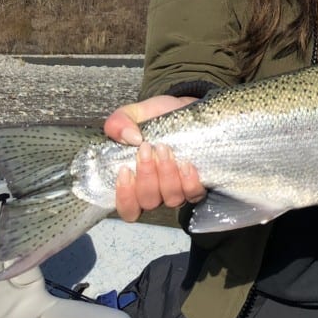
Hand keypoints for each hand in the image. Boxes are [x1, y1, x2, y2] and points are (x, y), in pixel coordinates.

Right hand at [105, 95, 206, 220]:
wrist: (186, 109)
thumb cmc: (158, 117)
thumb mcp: (135, 113)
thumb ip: (119, 122)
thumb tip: (129, 137)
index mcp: (135, 181)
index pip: (127, 208)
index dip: (125, 197)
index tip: (125, 170)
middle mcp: (157, 191)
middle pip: (148, 202)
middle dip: (146, 175)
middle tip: (147, 149)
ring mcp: (178, 189)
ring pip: (171, 199)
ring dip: (166, 175)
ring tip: (165, 149)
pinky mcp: (197, 182)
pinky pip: (194, 194)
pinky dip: (189, 182)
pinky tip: (186, 163)